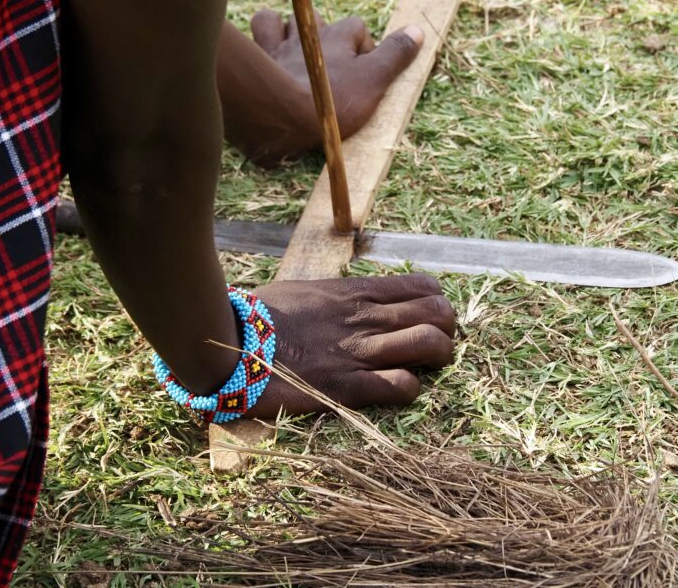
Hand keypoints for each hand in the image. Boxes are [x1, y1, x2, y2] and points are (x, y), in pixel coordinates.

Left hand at [217, 13, 422, 165]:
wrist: (281, 118)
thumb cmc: (331, 103)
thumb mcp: (374, 82)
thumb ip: (395, 55)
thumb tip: (418, 31)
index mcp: (340, 36)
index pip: (358, 29)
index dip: (363, 50)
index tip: (364, 76)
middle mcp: (310, 33)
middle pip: (320, 21)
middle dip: (325, 36)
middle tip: (329, 66)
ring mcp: (281, 44)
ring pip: (285, 21)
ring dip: (290, 30)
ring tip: (295, 51)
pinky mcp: (259, 57)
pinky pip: (259, 29)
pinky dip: (262, 35)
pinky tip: (265, 49)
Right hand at [245, 274, 455, 416]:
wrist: (230, 341)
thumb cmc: (260, 316)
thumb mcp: (306, 292)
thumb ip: (337, 297)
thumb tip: (348, 302)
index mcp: (356, 293)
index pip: (423, 287)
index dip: (437, 304)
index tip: (428, 318)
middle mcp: (366, 319)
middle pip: (438, 314)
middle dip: (447, 331)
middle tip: (436, 346)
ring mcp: (360, 353)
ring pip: (431, 345)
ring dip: (439, 359)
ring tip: (428, 368)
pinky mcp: (348, 388)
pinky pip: (402, 387)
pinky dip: (411, 390)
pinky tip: (399, 389)